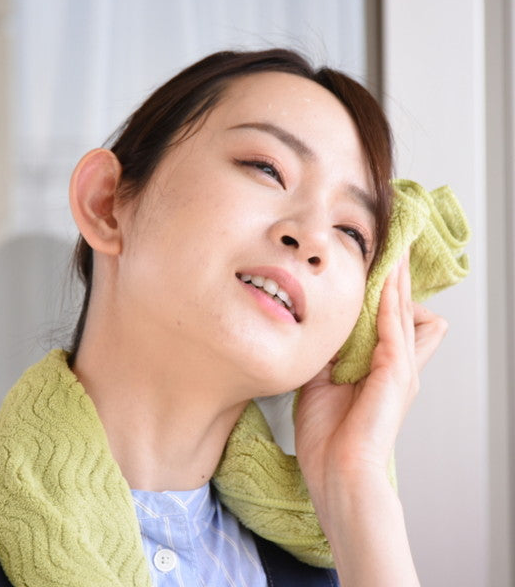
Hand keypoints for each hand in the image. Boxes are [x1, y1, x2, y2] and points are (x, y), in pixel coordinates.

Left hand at [295, 252, 447, 519]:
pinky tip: (384, 275)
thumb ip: (324, 355)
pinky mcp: (396, 372)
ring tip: (390, 246)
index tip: (368, 262)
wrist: (338, 474)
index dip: (382, 290)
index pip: (387, 318)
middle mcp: (395, 363)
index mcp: (378, 367)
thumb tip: (314, 328)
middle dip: (395, 276)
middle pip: (403, 307)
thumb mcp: (320, 384)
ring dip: (396, 279)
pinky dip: (391, 298)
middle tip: (388, 243)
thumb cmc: (328, 438)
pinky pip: (396, 324)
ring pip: (404, 309)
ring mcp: (400, 367)